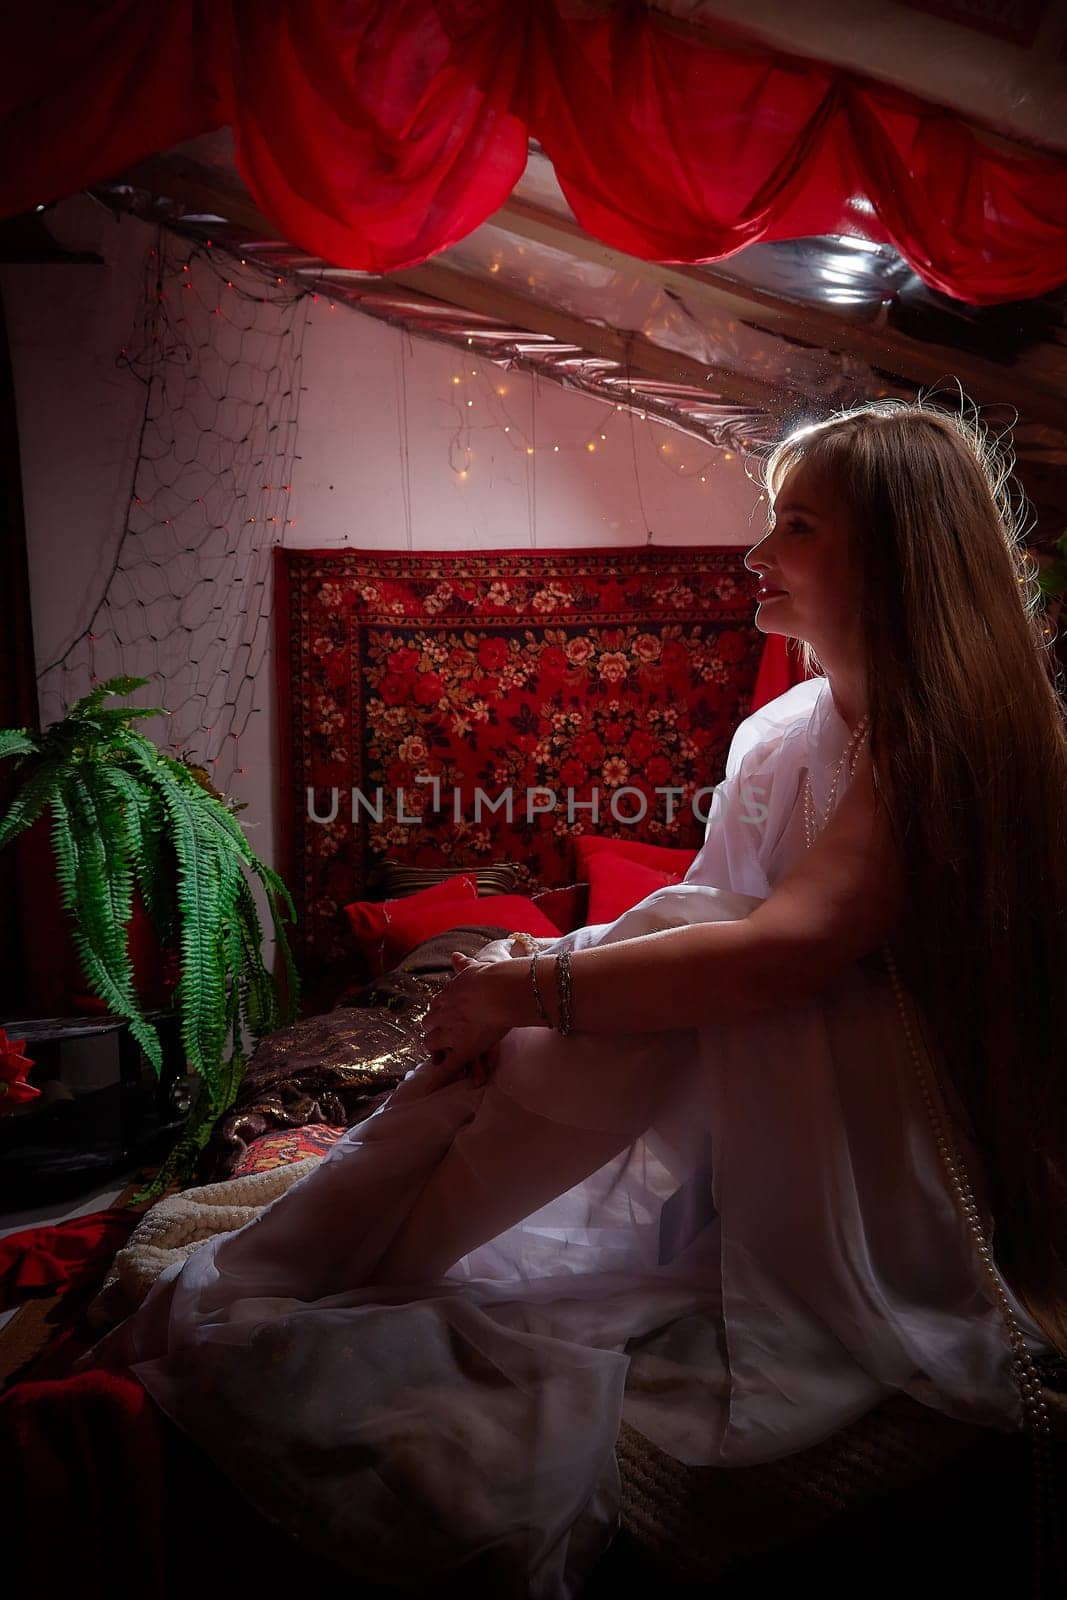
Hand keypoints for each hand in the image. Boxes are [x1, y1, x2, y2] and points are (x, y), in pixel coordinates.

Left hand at [417, 951, 511, 1092]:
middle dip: (433, 1031)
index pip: (436, 1006)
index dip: (439, 1014)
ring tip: (437, 1057)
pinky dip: (438, 1080)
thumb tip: (455, 956)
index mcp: (447, 995)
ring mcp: (451, 1033)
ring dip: (435, 1050)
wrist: (501, 990)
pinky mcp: (462, 1050)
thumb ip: (464, 965)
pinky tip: (430, 1089)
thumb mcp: (475, 968)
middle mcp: (443, 1014)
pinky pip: (448, 1068)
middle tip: (437, 1039)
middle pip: (429, 1025)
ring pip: (432, 1044)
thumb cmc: (493, 977)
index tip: (441, 1017)